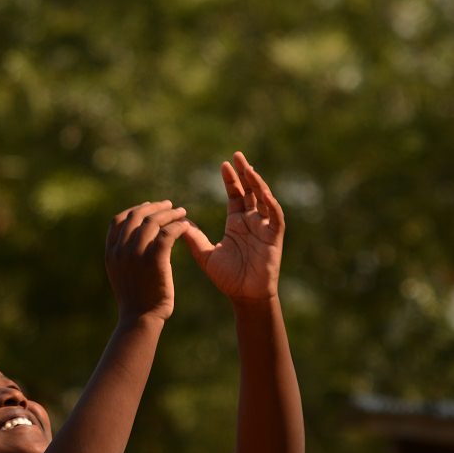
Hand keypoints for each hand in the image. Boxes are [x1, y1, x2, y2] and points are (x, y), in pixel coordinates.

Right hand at [106, 201, 189, 323]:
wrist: (140, 318)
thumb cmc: (135, 298)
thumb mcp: (120, 272)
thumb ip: (124, 253)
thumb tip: (133, 236)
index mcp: (111, 252)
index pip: (118, 220)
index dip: (134, 209)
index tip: (148, 207)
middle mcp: (121, 250)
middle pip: (136, 216)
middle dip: (154, 207)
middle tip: (169, 205)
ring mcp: (136, 255)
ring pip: (153, 222)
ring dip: (169, 213)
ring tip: (181, 212)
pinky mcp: (154, 260)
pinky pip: (167, 234)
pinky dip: (177, 226)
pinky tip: (185, 226)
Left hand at [182, 153, 284, 303]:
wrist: (245, 296)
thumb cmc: (228, 278)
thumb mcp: (206, 254)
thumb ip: (193, 237)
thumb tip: (178, 222)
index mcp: (237, 223)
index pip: (235, 194)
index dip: (231, 179)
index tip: (224, 164)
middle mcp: (252, 221)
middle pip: (250, 190)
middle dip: (244, 173)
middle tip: (237, 155)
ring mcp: (264, 227)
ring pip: (263, 198)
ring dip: (257, 182)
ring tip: (248, 167)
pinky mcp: (274, 236)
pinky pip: (275, 215)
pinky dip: (270, 203)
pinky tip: (263, 191)